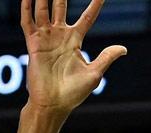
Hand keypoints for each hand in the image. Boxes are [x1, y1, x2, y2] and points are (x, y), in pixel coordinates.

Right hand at [21, 0, 125, 114]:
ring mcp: (45, 39)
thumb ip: (106, 57)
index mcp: (75, 41)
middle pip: (61, 7)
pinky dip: (27, 9)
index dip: (95, 4)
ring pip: (43, 10)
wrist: (52, 104)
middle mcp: (59, 36)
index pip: (87, 17)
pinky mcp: (33, 44)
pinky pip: (28, 23)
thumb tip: (124, 49)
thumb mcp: (94, 73)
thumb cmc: (73, 92)